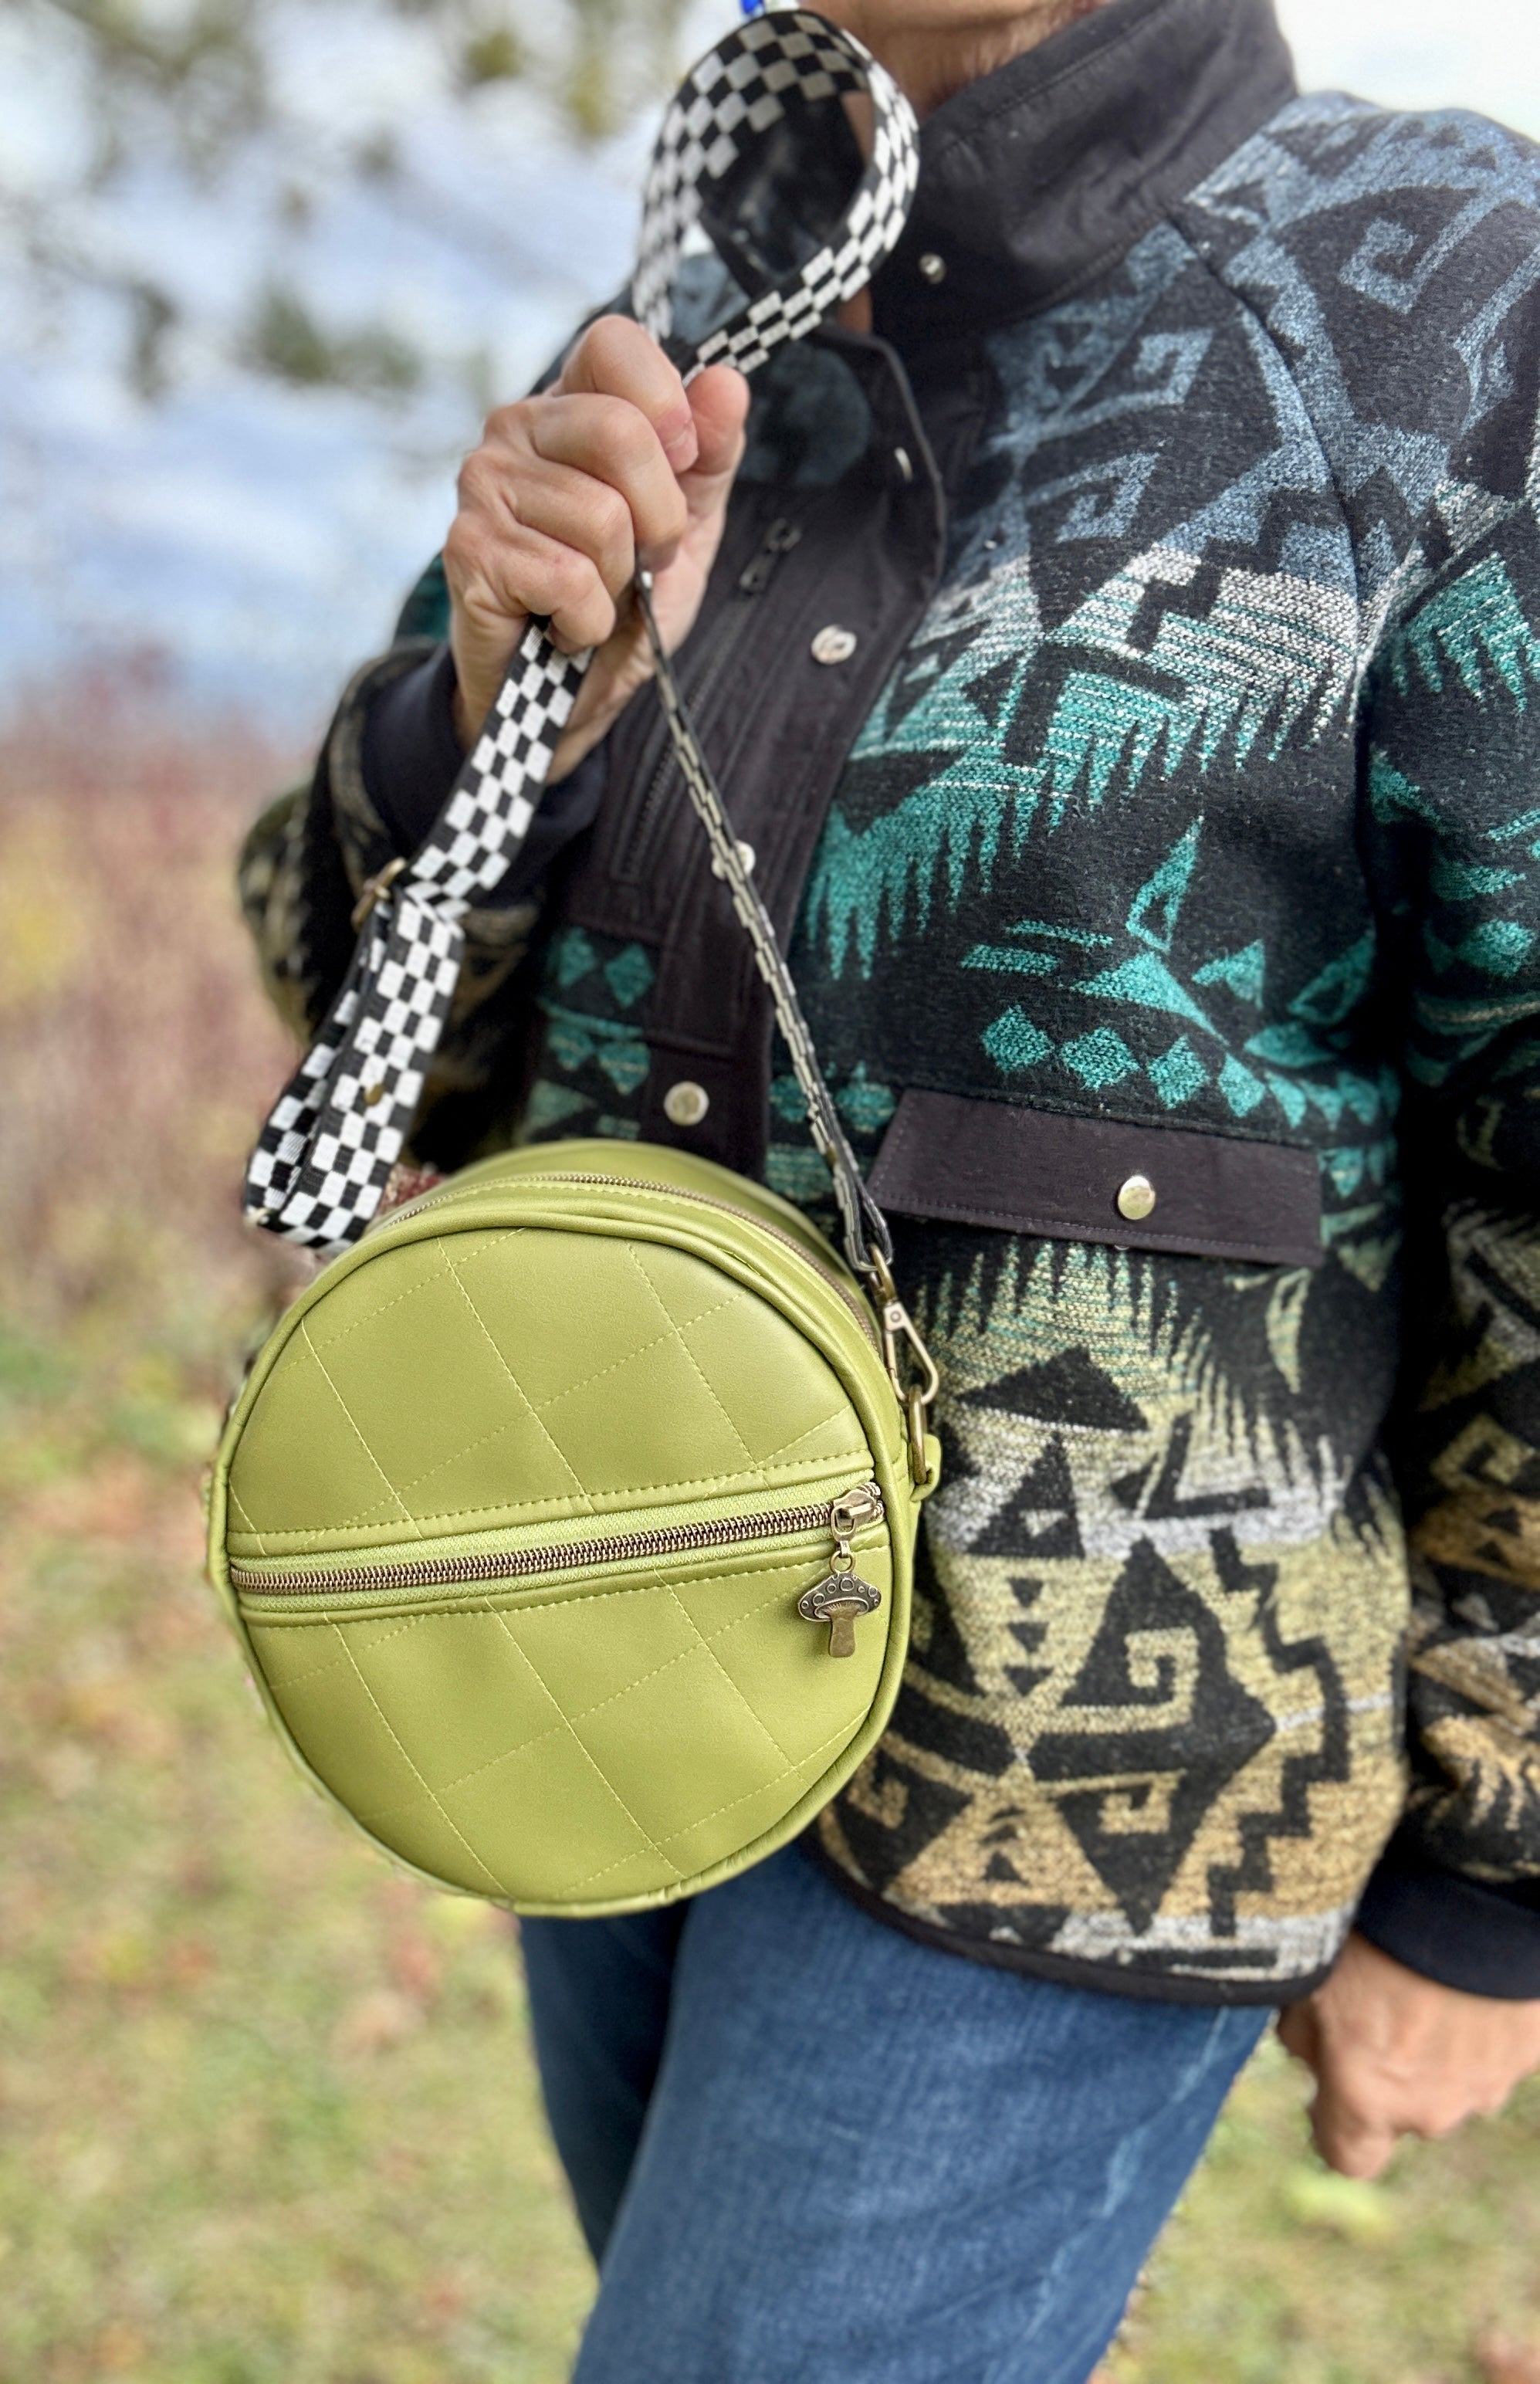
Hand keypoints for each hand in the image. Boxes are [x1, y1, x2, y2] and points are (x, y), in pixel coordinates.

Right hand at [443, 315, 748, 781]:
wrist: (570, 696)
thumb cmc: (625, 602)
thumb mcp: (688, 526)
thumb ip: (711, 456)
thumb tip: (727, 383)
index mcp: (571, 403)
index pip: (616, 345)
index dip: (667, 404)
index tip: (683, 462)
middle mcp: (517, 427)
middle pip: (621, 434)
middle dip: (661, 519)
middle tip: (643, 560)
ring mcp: (483, 484)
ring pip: (601, 519)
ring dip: (620, 581)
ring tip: (595, 595)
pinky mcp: (469, 549)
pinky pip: (568, 578)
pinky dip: (588, 622)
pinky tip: (565, 625)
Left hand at [1278, 1930, 1539, 2177]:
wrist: (1474, 1889)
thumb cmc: (1376, 1928)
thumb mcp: (1308, 1974)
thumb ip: (1300, 2033)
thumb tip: (1308, 2054)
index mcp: (1370, 2098)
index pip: (1349, 2157)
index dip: (1334, 2125)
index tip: (1327, 2086)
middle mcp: (1433, 2108)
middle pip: (1403, 2111)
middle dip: (1388, 2071)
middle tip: (1377, 2001)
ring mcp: (1489, 2082)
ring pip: (1453, 2081)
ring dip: (1438, 2047)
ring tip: (1423, 1974)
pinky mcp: (1531, 2049)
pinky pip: (1496, 2047)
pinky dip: (1480, 2020)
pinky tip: (1463, 1967)